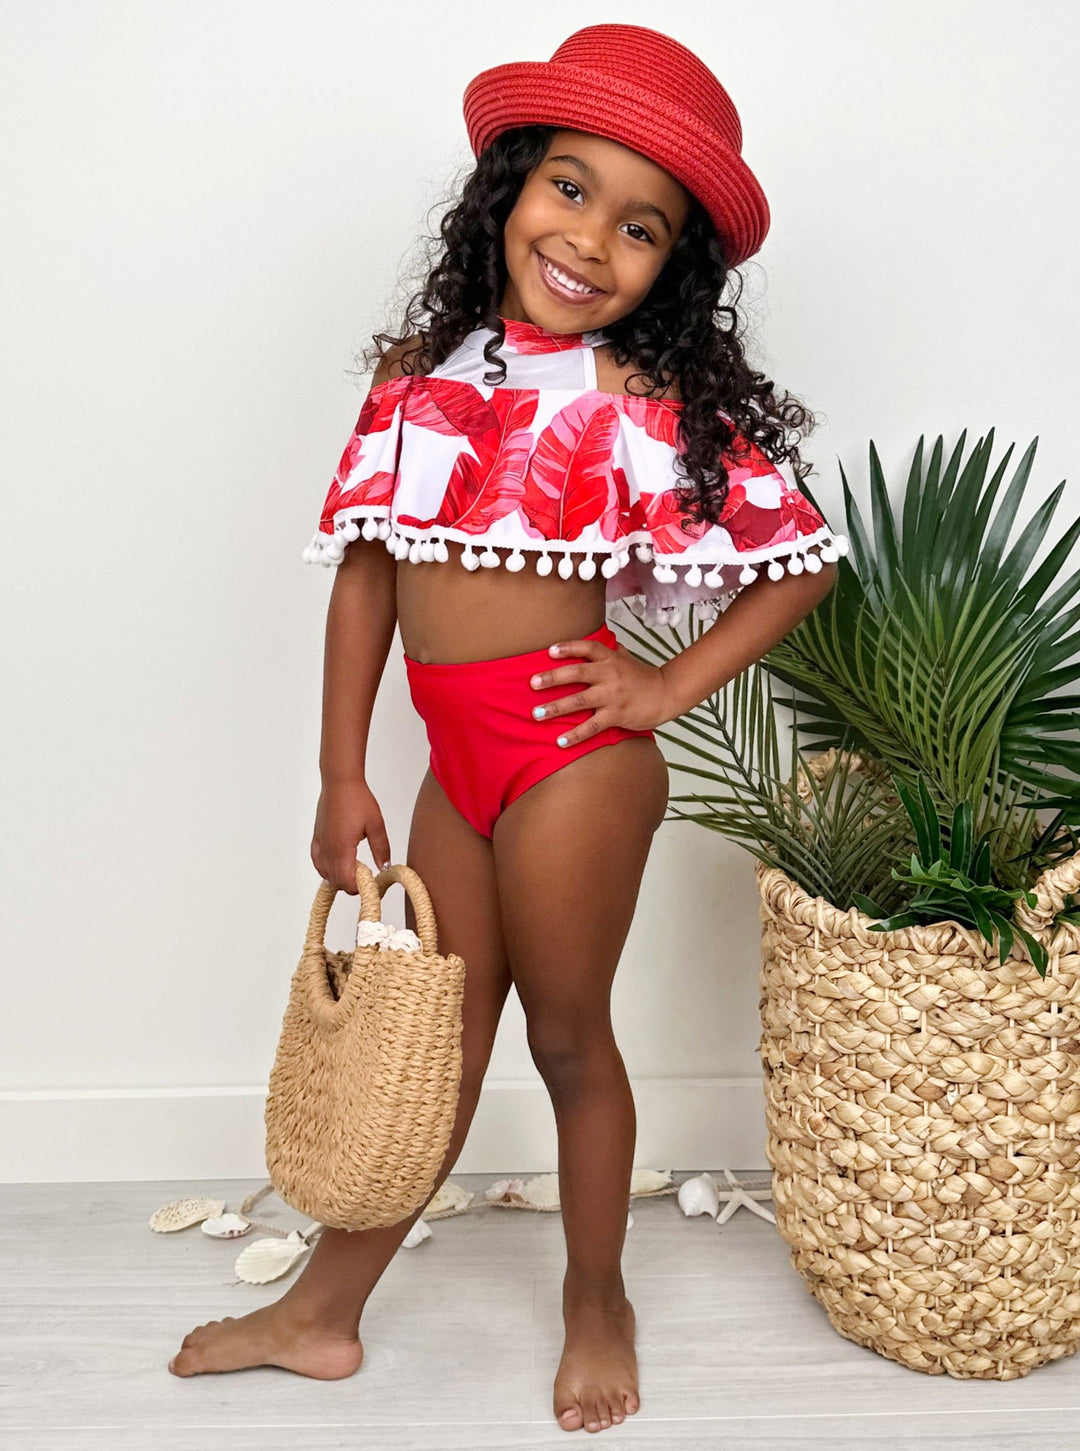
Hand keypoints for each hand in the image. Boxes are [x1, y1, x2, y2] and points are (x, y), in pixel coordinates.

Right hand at [311, 778, 390, 893]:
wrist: (340, 782)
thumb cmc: (357, 799)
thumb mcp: (376, 825)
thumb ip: (381, 849)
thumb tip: (384, 867)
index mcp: (342, 848)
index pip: (346, 881)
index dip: (358, 887)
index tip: (370, 883)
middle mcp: (328, 849)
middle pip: (335, 881)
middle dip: (350, 884)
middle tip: (365, 877)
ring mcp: (320, 844)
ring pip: (325, 873)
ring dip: (339, 878)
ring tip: (354, 870)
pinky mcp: (316, 838)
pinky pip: (317, 861)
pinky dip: (325, 869)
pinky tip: (336, 866)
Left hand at [527, 635, 678, 745]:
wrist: (666, 693)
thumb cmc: (642, 676)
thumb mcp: (625, 658)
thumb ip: (607, 650)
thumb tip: (589, 641)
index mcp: (610, 659)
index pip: (588, 648)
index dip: (568, 648)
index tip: (549, 651)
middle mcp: (610, 675)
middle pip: (577, 672)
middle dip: (553, 678)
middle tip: (532, 683)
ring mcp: (612, 696)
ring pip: (579, 701)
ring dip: (556, 707)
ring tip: (537, 714)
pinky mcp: (616, 715)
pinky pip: (592, 726)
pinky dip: (575, 735)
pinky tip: (560, 741)